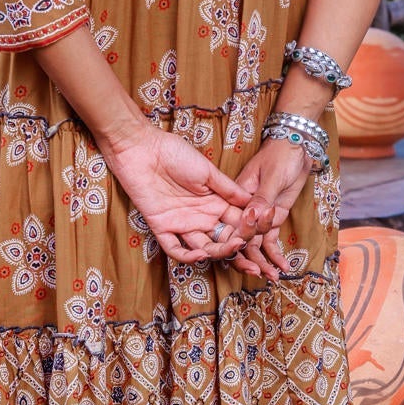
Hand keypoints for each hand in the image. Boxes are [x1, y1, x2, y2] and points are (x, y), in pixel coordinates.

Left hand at [99, 119, 274, 264]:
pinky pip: (175, 249)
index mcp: (215, 202)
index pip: (237, 222)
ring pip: (204, 248)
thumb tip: (253, 202)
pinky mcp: (161, 227)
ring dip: (218, 252)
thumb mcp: (207, 171)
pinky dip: (188, 256)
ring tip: (230, 248)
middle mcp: (201, 216)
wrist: (142, 148)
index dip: (250, 228)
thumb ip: (228, 189)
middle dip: (238, 245)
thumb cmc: (174, 153)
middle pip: (223, 239)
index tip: (261, 227)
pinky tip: (202, 254)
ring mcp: (181, 224)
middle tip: (246, 242)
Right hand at [224, 136, 312, 281]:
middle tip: (259, 274)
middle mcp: (243, 210)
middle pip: (240, 240)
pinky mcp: (273, 217)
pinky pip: (270, 239)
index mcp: (235, 198)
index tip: (244, 255)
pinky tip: (283, 267)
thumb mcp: (272, 176)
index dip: (234, 243)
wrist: (297, 146)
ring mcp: (258, 215)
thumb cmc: (280, 155)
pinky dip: (276, 253)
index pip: (230, 225)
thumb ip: (262, 198)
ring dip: (264, 261)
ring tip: (274, 277)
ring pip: (256, 244)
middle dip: (249, 259)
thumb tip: (251, 218)